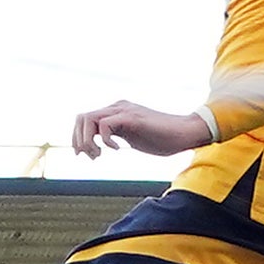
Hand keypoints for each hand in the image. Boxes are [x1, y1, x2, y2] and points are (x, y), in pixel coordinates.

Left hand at [69, 99, 208, 161]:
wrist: (184, 133)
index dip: (78, 138)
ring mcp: (124, 110)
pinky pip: (105, 125)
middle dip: (79, 140)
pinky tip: (118, 149)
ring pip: (89, 119)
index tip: (84, 155)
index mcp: (116, 111)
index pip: (85, 119)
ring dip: (88, 140)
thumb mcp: (132, 137)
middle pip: (81, 117)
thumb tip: (99, 144)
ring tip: (99, 154)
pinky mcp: (132, 118)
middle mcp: (117, 107)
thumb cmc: (162, 138)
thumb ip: (116, 136)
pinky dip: (106, 140)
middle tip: (91, 157)